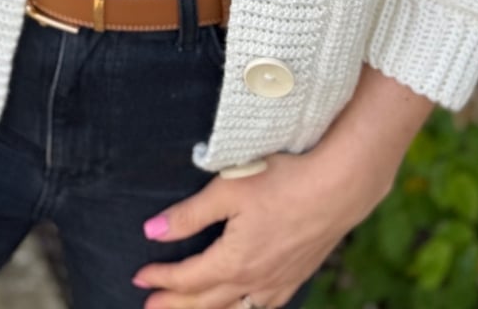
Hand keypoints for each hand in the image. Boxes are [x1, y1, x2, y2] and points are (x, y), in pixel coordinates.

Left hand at [131, 147, 386, 308]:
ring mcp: (277, 282)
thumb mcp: (228, 190)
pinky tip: (243, 306)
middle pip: (206, 301)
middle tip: (150, 306)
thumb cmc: (282, 181)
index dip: (161, 278)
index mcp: (233, 261)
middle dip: (175, 304)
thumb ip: (189, 215)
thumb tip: (152, 232)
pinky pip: (264, 306)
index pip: (188, 277)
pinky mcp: (297, 276)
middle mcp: (253, 280)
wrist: (338, 188)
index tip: (139, 276)